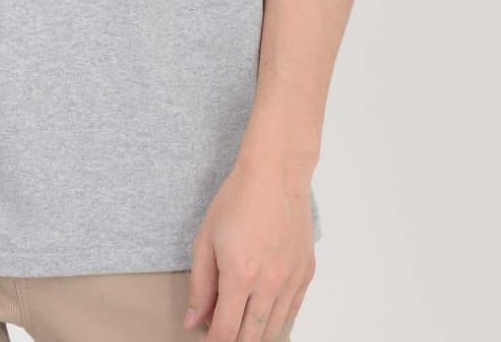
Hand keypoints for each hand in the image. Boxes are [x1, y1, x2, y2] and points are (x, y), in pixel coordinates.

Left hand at [183, 156, 315, 340]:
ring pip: (274, 329)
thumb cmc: (237, 200)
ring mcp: (291, 280)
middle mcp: (269, 284)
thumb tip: (193, 321)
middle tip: (222, 333)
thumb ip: (200, 285)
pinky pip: (292, 312)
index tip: (207, 340)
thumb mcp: (205, 239)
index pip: (226, 331)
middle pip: (252, 337)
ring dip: (255, 334)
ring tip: (240, 327)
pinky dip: (276, 320)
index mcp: (240, 275)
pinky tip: (263, 315)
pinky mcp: (306, 273)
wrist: (275, 175)